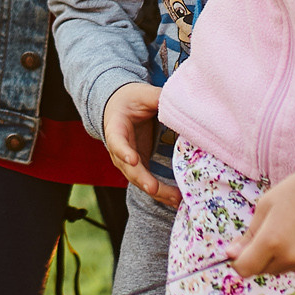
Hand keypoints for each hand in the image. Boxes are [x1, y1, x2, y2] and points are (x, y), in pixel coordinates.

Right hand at [100, 83, 179, 207]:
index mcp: (115, 128)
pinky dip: (162, 192)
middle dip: (142, 179)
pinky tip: (177, 200)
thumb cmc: (130, 100)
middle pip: (128, 168)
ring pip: (139, 180)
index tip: (133, 159)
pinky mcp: (140, 167)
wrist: (120, 108)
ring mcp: (128, 162)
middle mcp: (118, 150)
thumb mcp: (142, 95)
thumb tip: (178, 99)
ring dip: (157, 191)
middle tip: (153, 188)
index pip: (117, 141)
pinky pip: (149, 183)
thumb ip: (157, 97)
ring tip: (175, 199)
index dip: (123, 151)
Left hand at [227, 148, 294, 277]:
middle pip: (262, 270)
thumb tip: (231, 255)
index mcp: (271, 241)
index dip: (239, 259)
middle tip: (270, 229)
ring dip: (278, 256)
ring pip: (281, 268)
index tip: (241, 247)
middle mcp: (290, 257)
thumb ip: (248, 234)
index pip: (244, 268)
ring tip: (292, 228)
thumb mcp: (266, 205)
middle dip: (259, 256)